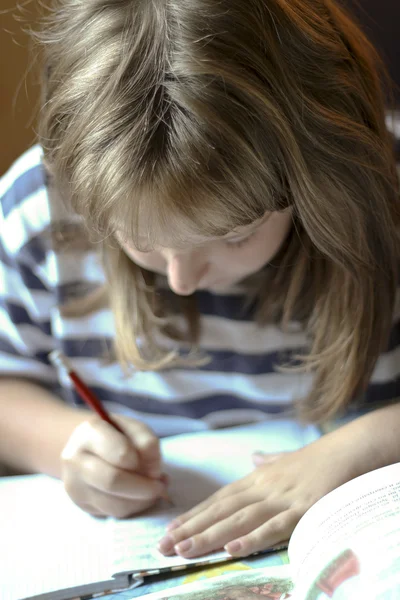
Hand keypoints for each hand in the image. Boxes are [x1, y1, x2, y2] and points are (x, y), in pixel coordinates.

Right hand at [61, 415, 165, 517]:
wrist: (84, 446)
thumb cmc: (115, 434)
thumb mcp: (133, 428)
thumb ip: (148, 443)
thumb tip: (154, 474)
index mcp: (89, 432)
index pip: (122, 454)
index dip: (143, 462)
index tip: (154, 464)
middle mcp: (74, 459)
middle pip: (113, 481)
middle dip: (144, 488)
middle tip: (160, 486)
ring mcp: (74, 485)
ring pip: (114, 504)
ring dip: (141, 501)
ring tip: (152, 490)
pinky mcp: (80, 504)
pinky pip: (113, 513)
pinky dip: (133, 507)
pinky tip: (139, 496)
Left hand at [158, 430, 367, 557]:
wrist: (346, 450)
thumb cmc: (317, 459)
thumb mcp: (286, 460)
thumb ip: (268, 462)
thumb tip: (254, 458)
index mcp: (258, 479)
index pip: (219, 499)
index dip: (194, 515)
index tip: (170, 529)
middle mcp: (263, 488)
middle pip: (221, 510)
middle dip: (191, 529)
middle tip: (163, 546)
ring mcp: (281, 499)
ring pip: (239, 519)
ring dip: (209, 535)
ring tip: (183, 550)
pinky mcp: (301, 510)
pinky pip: (273, 527)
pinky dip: (251, 538)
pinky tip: (231, 549)